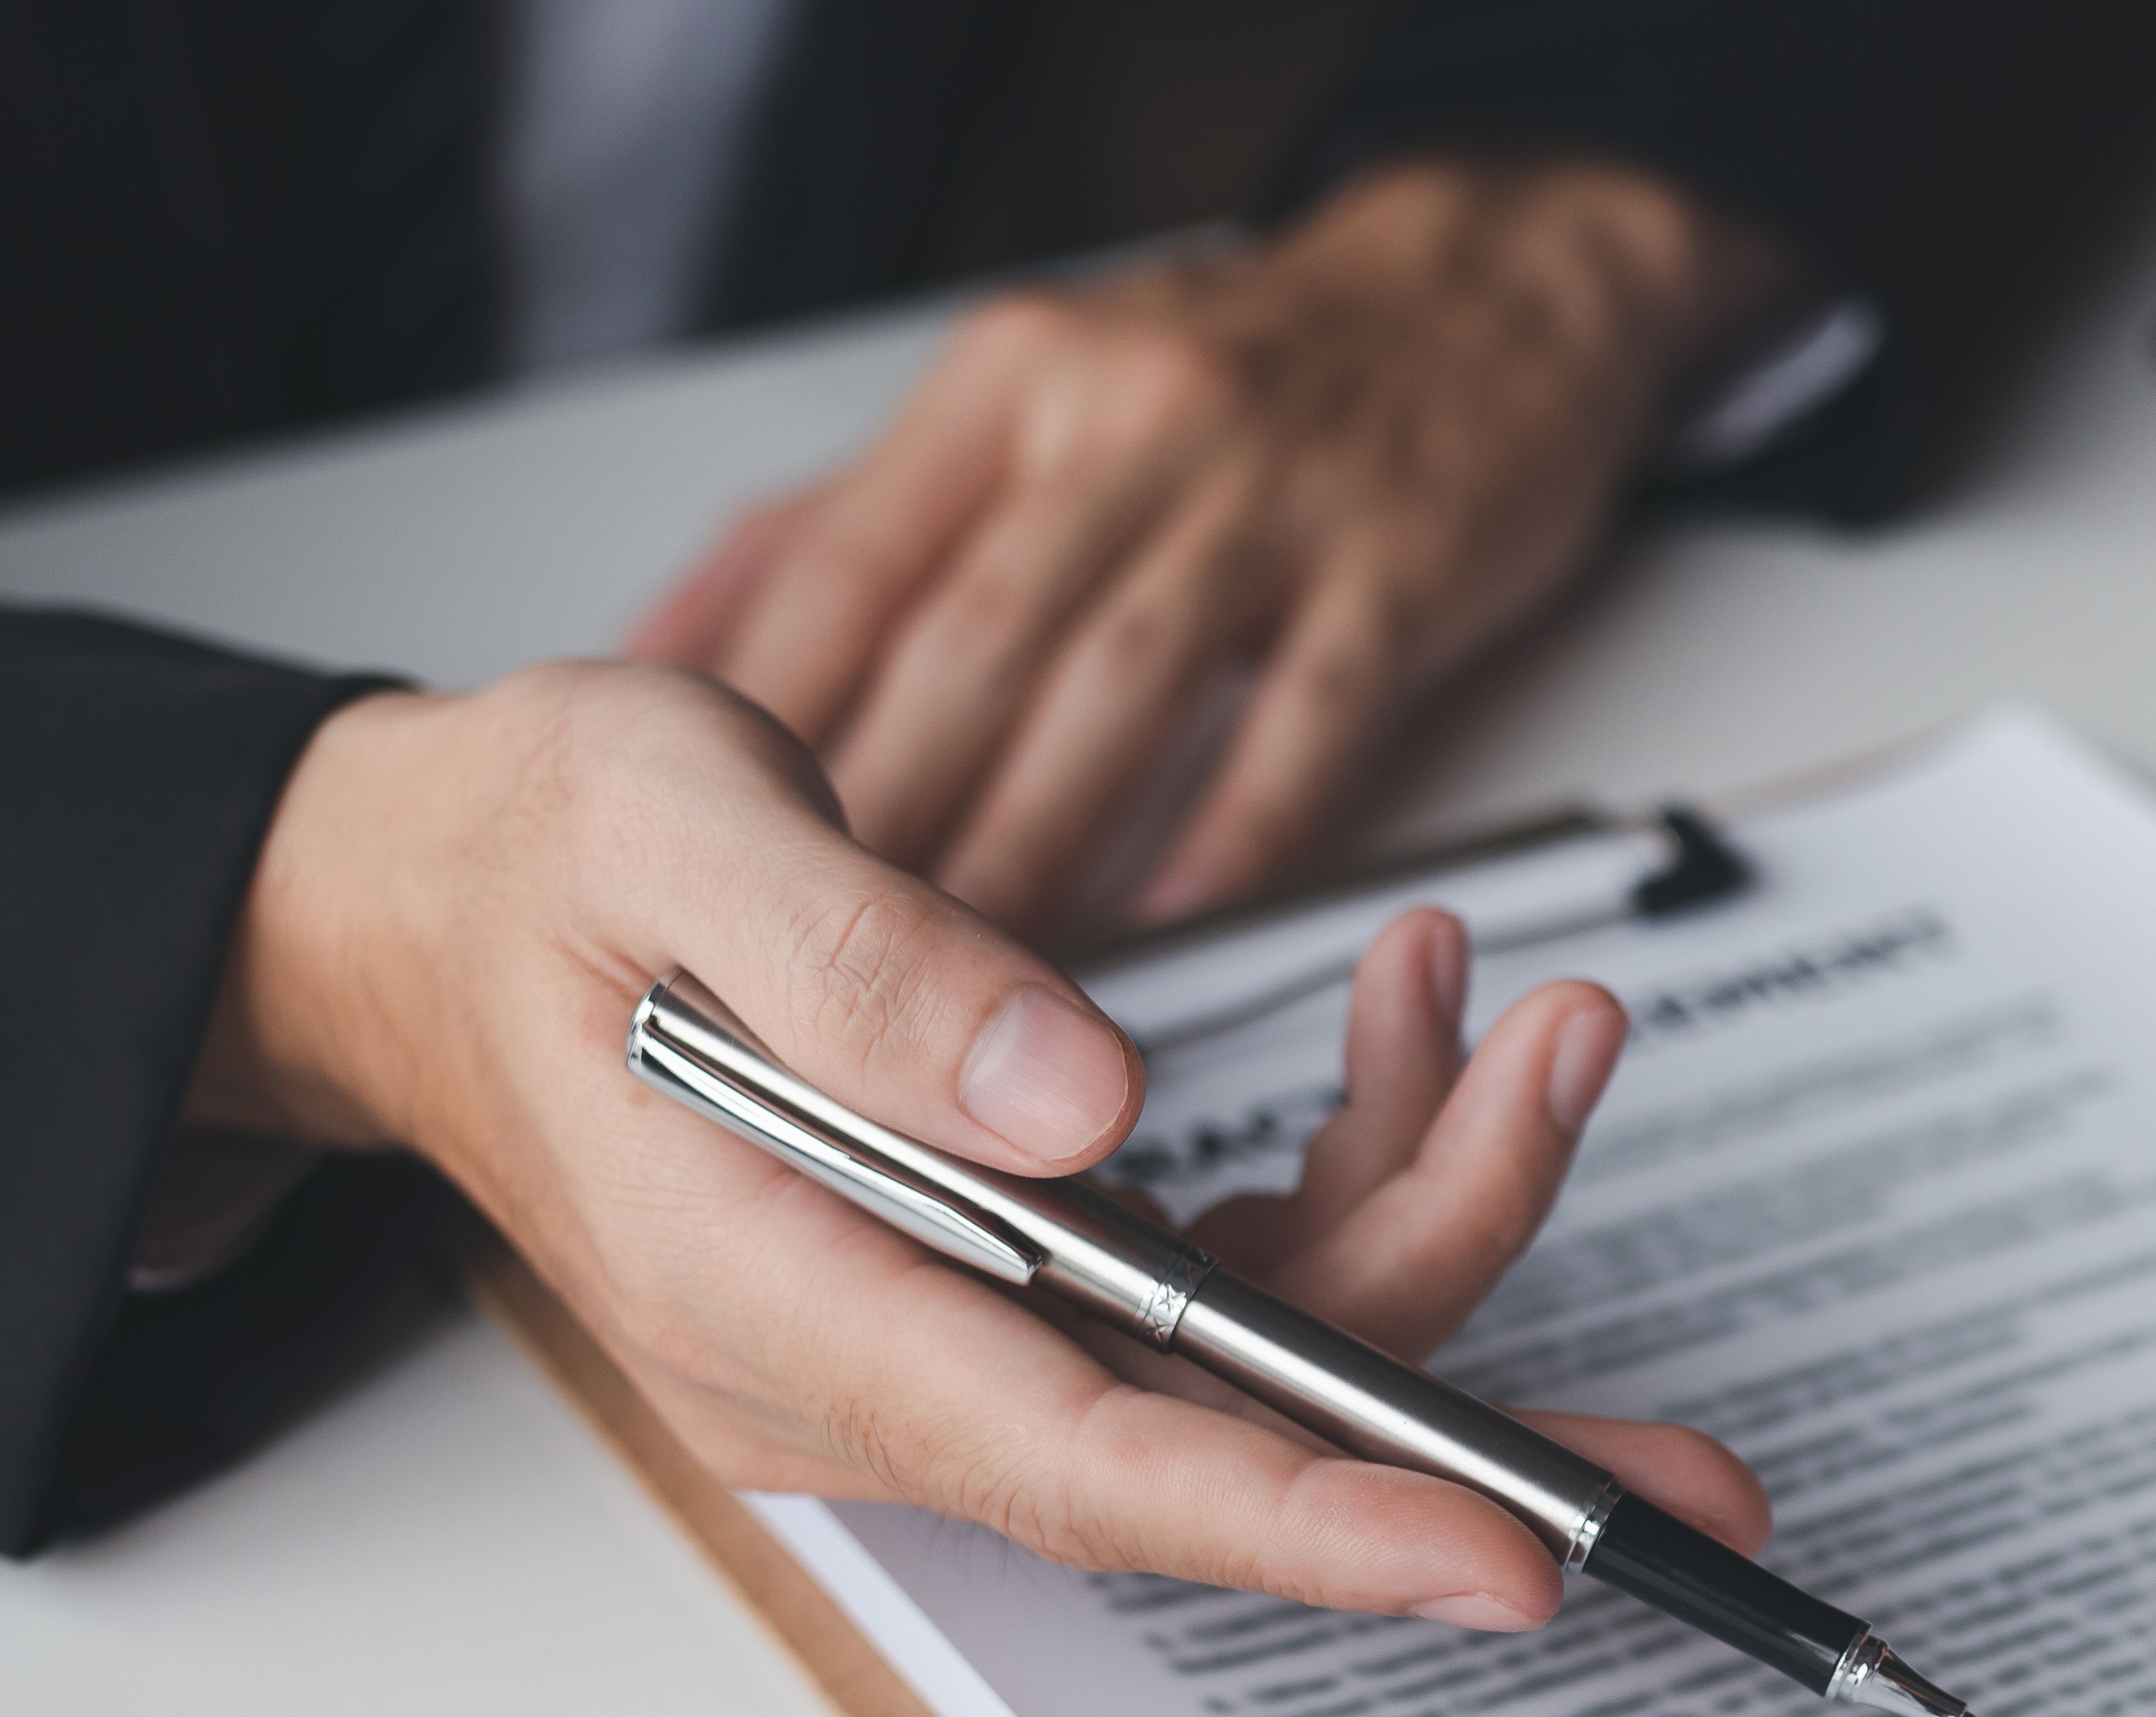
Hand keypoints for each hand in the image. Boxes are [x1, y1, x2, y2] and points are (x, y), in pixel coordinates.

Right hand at [200, 661, 1758, 1623]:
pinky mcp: (1026, 1289)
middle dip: (1479, 1395)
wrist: (436, 912)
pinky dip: (1358, 1158)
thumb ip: (866, 965)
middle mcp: (888, 1374)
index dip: (1311, 1524)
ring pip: (1268, 1349)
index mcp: (782, 1307)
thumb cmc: (536, 866)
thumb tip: (1093, 1102)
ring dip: (1435, 1195)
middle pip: (1228, 1432)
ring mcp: (964, 1345)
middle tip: (1689, 1404)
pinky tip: (1415, 1018)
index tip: (1511, 1564)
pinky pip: (1241, 1280)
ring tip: (1543, 1013)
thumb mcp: (659, 829)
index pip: (1089, 1460)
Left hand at [627, 155, 1796, 939]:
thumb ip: (851, 519)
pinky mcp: (1395, 567)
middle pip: (967, 644)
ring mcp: (1265, 496)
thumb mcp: (1023, 392)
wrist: (1484, 290)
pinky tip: (1178, 920)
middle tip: (813, 972)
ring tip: (965, 987)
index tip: (710, 862)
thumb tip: (671, 645)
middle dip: (881, 822)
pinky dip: (1234, 828)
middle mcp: (1120, 426)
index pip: (845, 565)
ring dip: (1033, 848)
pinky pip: (1303, 718)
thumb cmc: (1239, 373)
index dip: (767, 725)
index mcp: (1006, 388)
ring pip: (1116, 691)